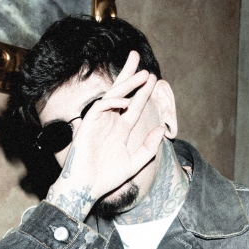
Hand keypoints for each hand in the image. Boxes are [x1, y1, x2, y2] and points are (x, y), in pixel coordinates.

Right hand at [45, 51, 167, 218]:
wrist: (86, 188)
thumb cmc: (107, 177)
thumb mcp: (135, 162)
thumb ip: (149, 147)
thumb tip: (162, 129)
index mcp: (121, 130)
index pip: (134, 106)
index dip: (143, 92)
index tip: (154, 78)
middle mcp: (110, 122)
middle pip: (121, 93)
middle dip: (130, 76)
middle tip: (139, 60)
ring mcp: (99, 122)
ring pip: (113, 96)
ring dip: (126, 84)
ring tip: (142, 73)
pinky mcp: (88, 125)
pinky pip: (101, 107)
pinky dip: (114, 102)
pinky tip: (127, 102)